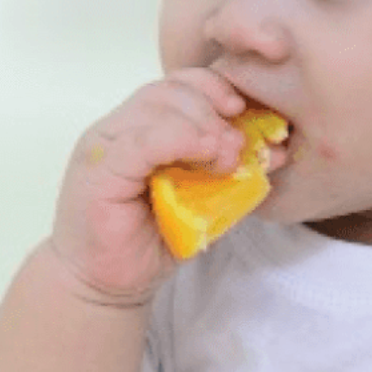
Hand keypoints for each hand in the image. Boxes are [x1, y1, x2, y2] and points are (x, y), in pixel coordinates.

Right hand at [48, 68, 248, 302]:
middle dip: (212, 109)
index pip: (176, 84)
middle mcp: (117, 128)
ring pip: (156, 105)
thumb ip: (223, 168)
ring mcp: (104, 146)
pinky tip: (205, 155)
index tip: (244, 110)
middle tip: (238, 146)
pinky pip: (141, 140)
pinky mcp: (99, 170)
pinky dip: (180, 139)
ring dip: (202, 125)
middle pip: (169, 89)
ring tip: (224, 158)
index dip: (213, 87)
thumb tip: (272, 148)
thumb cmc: (150, 242)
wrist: (103, 286)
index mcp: (138, 127)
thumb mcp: (199, 196)